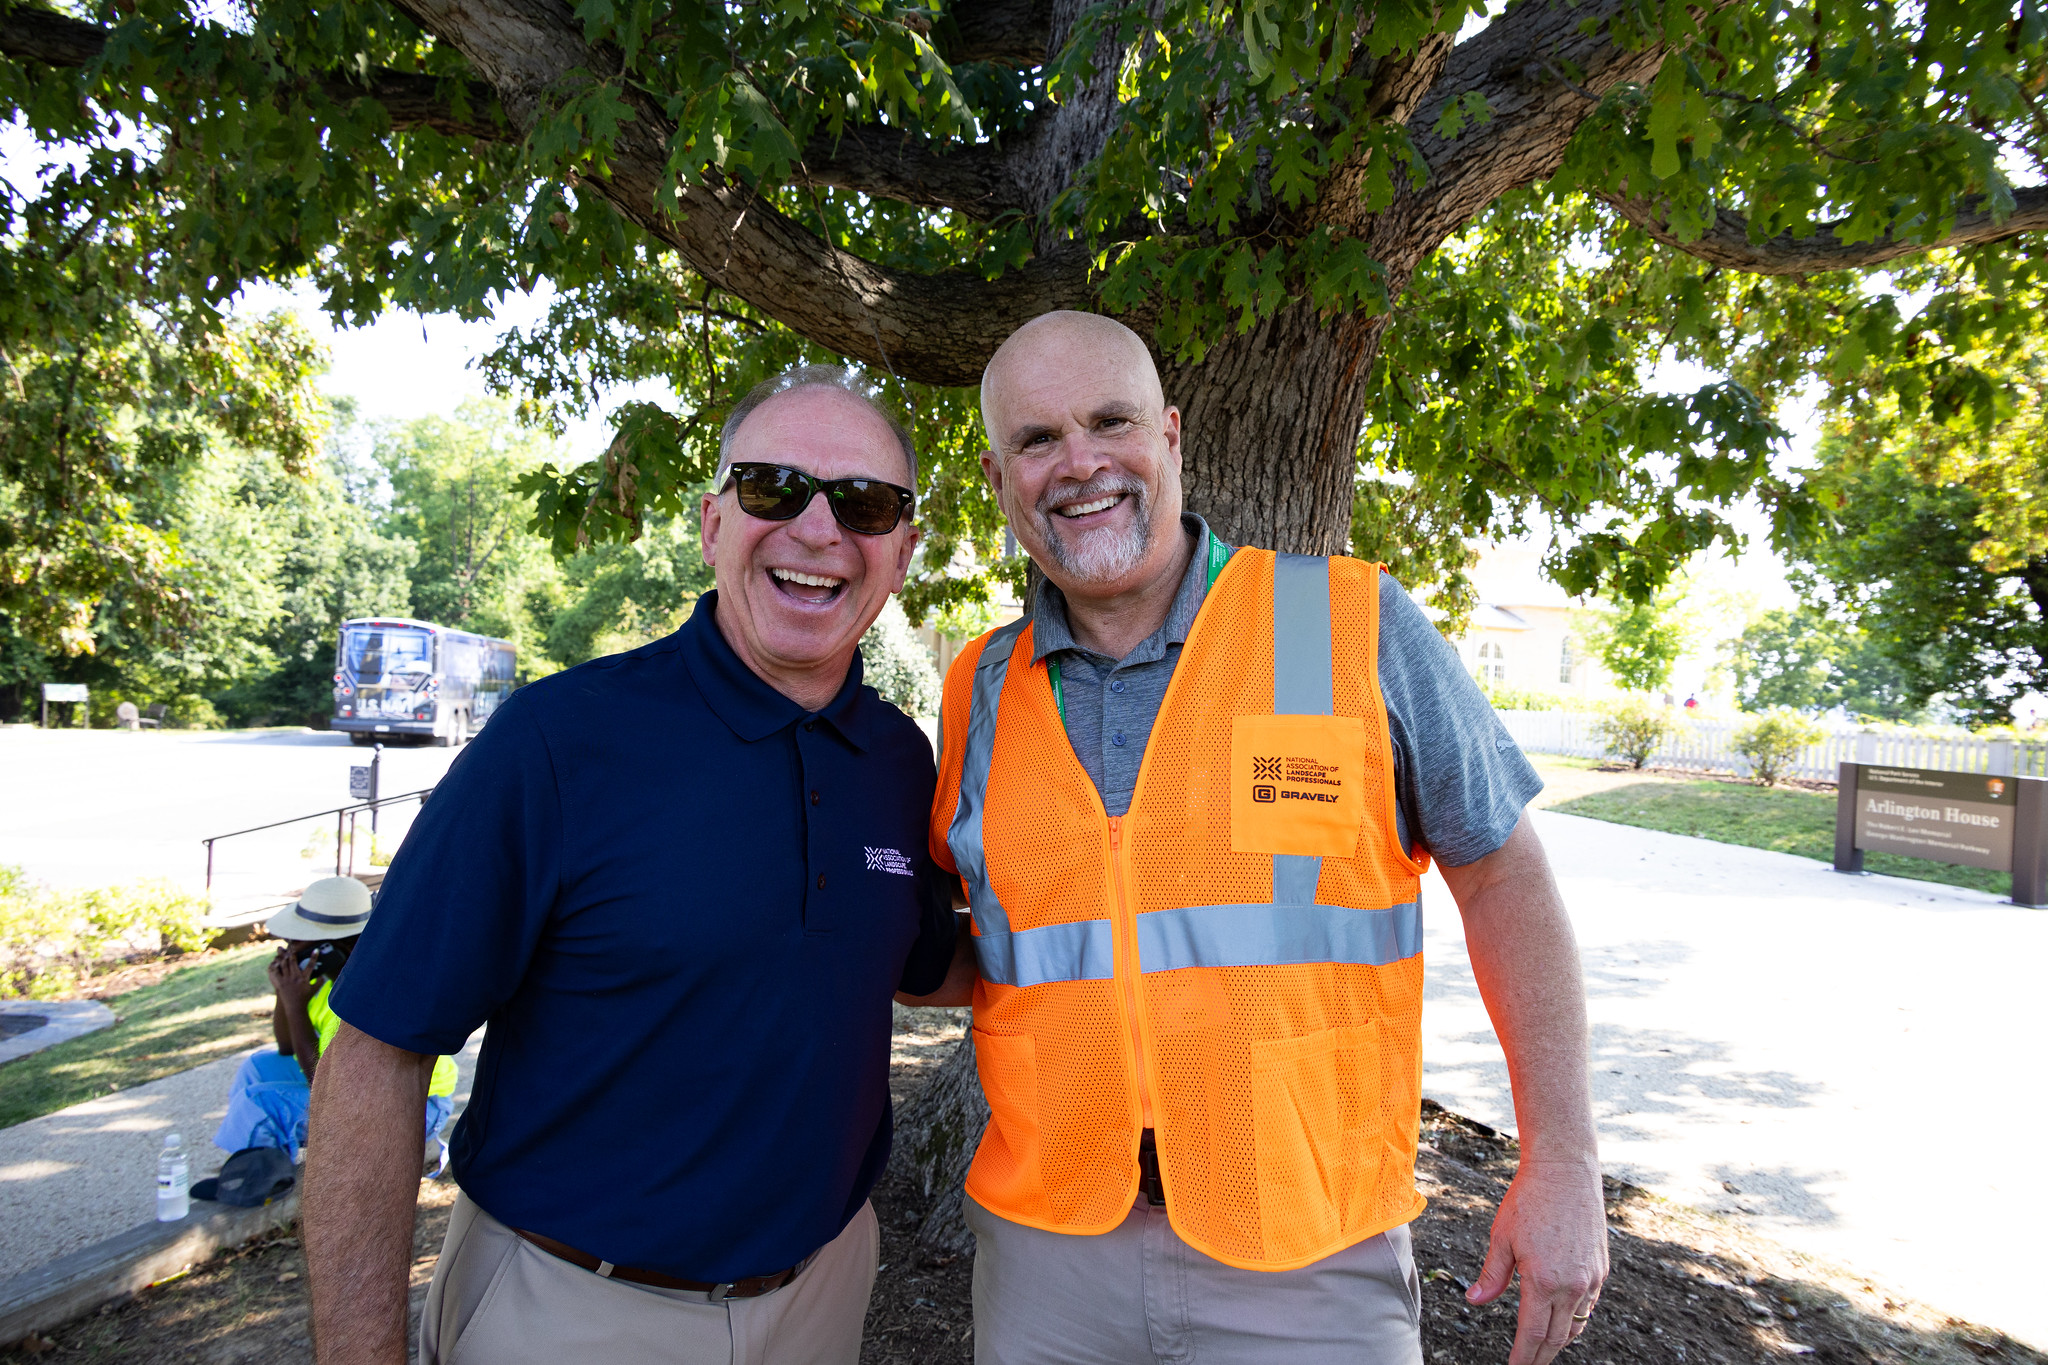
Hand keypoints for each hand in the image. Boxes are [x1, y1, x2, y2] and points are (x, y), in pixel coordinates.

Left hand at [268, 946, 315, 1008]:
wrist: (295, 1007)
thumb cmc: (305, 998)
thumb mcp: (314, 990)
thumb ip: (319, 982)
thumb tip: (322, 975)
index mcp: (304, 978)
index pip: (310, 965)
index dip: (314, 957)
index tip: (316, 950)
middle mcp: (295, 978)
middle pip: (293, 962)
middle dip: (293, 954)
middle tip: (293, 949)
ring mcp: (286, 980)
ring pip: (283, 965)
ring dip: (283, 958)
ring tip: (284, 954)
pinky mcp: (279, 983)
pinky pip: (275, 972)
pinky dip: (275, 966)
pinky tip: (275, 963)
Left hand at [1466, 1158, 1608, 1364]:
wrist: (1565, 1171)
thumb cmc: (1529, 1200)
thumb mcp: (1502, 1237)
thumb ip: (1491, 1276)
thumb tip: (1475, 1302)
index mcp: (1543, 1281)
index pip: (1532, 1335)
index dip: (1523, 1358)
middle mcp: (1572, 1285)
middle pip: (1556, 1338)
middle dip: (1540, 1357)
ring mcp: (1591, 1279)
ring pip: (1576, 1325)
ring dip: (1559, 1341)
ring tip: (1542, 1349)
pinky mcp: (1601, 1269)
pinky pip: (1589, 1306)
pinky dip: (1576, 1319)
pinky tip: (1563, 1320)